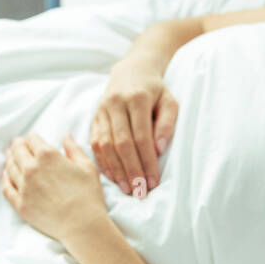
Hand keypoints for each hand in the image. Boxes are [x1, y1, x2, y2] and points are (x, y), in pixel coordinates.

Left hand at [2, 132, 108, 245]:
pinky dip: (5, 180)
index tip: (33, 141)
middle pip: (17, 150)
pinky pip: (7, 188)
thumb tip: (66, 136)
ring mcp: (24, 187)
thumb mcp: (88, 167)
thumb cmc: (89, 197)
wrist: (83, 226)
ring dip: (10, 160)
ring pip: (9, 167)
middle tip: (19, 146)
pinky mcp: (21, 204)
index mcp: (47, 155)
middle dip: (19, 146)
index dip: (33, 139)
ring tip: (12, 158)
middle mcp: (31, 168)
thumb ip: (74, 149)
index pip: (32, 139)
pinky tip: (7, 177)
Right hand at [90, 61, 178, 194]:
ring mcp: (102, 110)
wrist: (132, 71)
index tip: (153, 182)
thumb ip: (167, 124)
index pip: (141, 137)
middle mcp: (116, 103)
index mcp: (136, 98)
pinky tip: (113, 177)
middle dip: (132, 171)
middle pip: (122, 143)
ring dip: (117, 170)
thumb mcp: (169, 102)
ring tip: (128, 189)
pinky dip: (103, 162)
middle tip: (140, 191)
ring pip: (106, 145)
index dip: (147, 162)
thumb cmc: (155, 92)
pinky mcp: (95, 117)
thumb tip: (159, 150)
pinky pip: (96, 143)